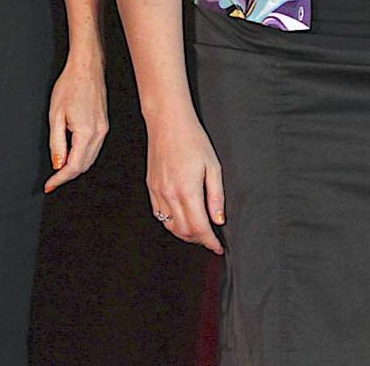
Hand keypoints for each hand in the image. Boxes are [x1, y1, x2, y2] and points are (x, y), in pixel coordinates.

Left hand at [44, 55, 108, 191]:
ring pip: (90, 159)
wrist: (86, 67)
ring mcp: (104, 129)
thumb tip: (58, 164)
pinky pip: (94, 148)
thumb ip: (56, 143)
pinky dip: (83, 157)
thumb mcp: (55, 116)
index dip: (60, 179)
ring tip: (59, 170)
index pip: (73, 166)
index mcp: (87, 132)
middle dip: (67, 175)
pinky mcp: (104, 125)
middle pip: (84, 166)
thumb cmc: (70, 85)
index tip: (49, 185)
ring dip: (75, 167)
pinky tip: (72, 155)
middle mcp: (99, 133)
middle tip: (52, 180)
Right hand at [145, 110, 225, 252]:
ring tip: (198, 231)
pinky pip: (159, 215)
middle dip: (199, 240)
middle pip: (185, 231)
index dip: (210, 242)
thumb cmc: (192, 139)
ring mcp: (158, 192)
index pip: (199, 228)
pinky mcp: (151, 187)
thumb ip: (216, 197)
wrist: (167, 122)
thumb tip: (218, 220)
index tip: (218, 247)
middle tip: (211, 239)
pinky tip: (181, 219)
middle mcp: (169, 194)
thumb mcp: (213, 166)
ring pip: (170, 226)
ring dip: (185, 234)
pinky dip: (171, 224)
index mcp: (187, 190)